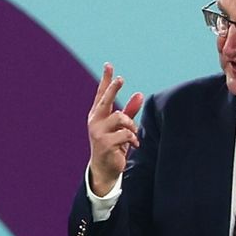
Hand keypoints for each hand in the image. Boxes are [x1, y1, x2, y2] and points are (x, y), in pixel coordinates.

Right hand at [87, 63, 143, 195]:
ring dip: (131, 125)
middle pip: (105, 100)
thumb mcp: (122, 127)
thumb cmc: (113, 146)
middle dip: (113, 88)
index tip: (109, 65)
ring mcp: (98, 132)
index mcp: (97, 115)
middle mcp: (95, 121)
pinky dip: (133, 138)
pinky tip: (133, 144)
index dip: (106, 80)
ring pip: (120, 118)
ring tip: (133, 134)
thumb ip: (130, 111)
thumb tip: (140, 94)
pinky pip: (125, 133)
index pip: (101, 94)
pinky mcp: (104, 143)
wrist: (104, 170)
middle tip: (120, 79)